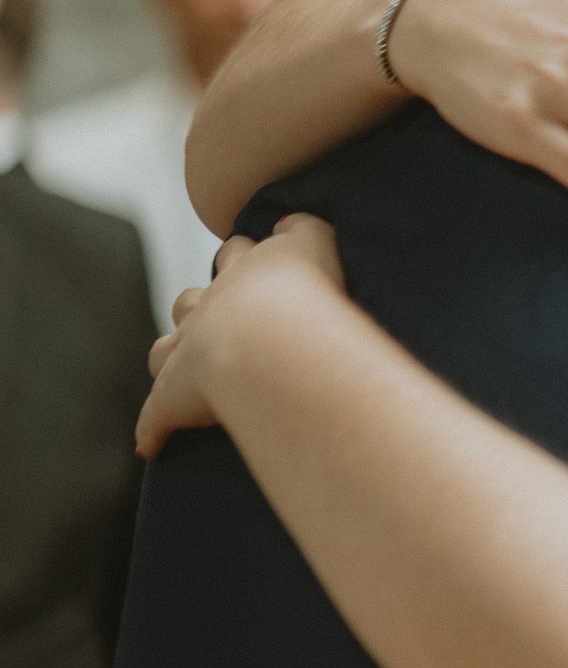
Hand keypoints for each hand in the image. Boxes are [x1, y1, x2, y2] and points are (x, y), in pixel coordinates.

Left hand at [139, 215, 344, 456]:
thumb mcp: (317, 240)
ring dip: (173, 354)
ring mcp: (188, 352)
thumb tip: (293, 221)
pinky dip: (152, 429)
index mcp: (244, 275)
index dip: (244, 256)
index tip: (254, 257)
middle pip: (192, 300)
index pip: (238, 255)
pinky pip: (156, 416)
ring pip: (166, 349)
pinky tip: (150, 445)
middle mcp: (209, 309)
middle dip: (200, 303)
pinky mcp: (174, 398)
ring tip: (183, 368)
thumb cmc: (303, 291)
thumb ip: (307, 226)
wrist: (267, 334)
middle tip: (218, 314)